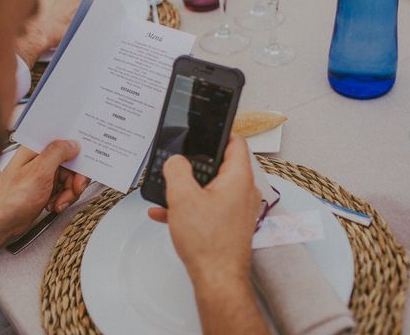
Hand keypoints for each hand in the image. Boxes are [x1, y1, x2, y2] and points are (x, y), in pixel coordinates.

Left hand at [0, 140, 89, 241]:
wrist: (0, 224)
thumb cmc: (11, 199)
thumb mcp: (38, 172)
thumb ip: (57, 153)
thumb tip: (71, 143)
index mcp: (35, 150)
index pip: (62, 143)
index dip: (76, 152)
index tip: (84, 163)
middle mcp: (39, 161)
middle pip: (70, 163)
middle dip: (75, 179)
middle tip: (75, 188)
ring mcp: (41, 176)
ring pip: (68, 179)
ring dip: (68, 192)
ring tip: (58, 201)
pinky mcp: (44, 189)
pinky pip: (63, 190)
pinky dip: (62, 199)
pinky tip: (53, 205)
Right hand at [15, 0, 89, 66]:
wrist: (36, 33)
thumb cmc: (33, 20)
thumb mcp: (36, 0)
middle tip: (78, 3)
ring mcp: (75, 2)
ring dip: (89, 3)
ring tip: (82, 11)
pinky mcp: (82, 15)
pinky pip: (92, 10)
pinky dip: (90, 13)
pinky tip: (85, 18)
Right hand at [148, 134, 261, 282]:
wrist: (217, 280)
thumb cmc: (209, 243)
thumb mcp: (182, 197)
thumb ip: (176, 170)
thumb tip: (175, 161)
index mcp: (238, 178)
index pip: (235, 142)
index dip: (219, 132)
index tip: (204, 128)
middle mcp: (243, 192)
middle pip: (220, 165)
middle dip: (196, 163)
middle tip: (179, 162)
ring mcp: (237, 209)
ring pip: (211, 187)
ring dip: (189, 187)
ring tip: (169, 191)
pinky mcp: (229, 225)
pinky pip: (208, 207)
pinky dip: (189, 206)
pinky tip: (167, 214)